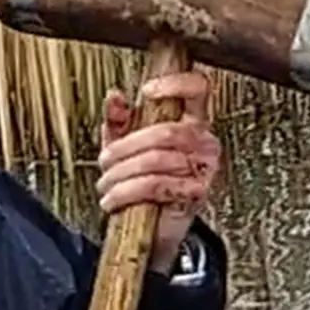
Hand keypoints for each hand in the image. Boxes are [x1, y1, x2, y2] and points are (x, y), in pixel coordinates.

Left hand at [95, 67, 221, 271]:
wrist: (152, 226)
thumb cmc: (144, 179)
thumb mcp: (126, 143)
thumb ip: (119, 118)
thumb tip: (115, 97)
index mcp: (193, 120)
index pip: (199, 89)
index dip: (176, 84)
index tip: (146, 91)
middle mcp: (204, 141)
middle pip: (165, 132)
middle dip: (125, 148)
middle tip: (104, 160)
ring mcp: (204, 168)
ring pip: (156, 160)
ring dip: (121, 174)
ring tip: (105, 183)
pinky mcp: (196, 194)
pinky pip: (156, 185)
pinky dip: (127, 192)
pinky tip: (113, 199)